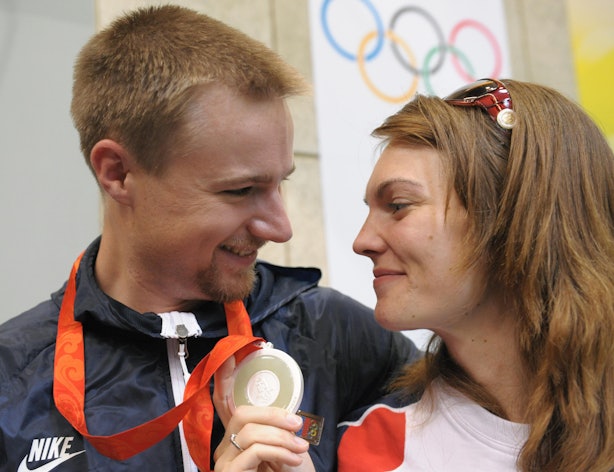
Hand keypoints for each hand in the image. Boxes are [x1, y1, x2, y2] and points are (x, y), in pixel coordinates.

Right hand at [212, 357, 314, 471]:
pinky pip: (253, 451)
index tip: (229, 356)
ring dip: (281, 438)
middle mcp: (224, 447)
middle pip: (240, 414)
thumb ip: (276, 431)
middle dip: (271, 414)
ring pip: (249, 431)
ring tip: (301, 449)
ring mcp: (223, 462)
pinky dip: (278, 451)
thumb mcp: (284, 450)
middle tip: (296, 425)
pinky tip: (293, 459)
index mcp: (236, 437)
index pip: (224, 403)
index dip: (224, 380)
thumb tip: (287, 412)